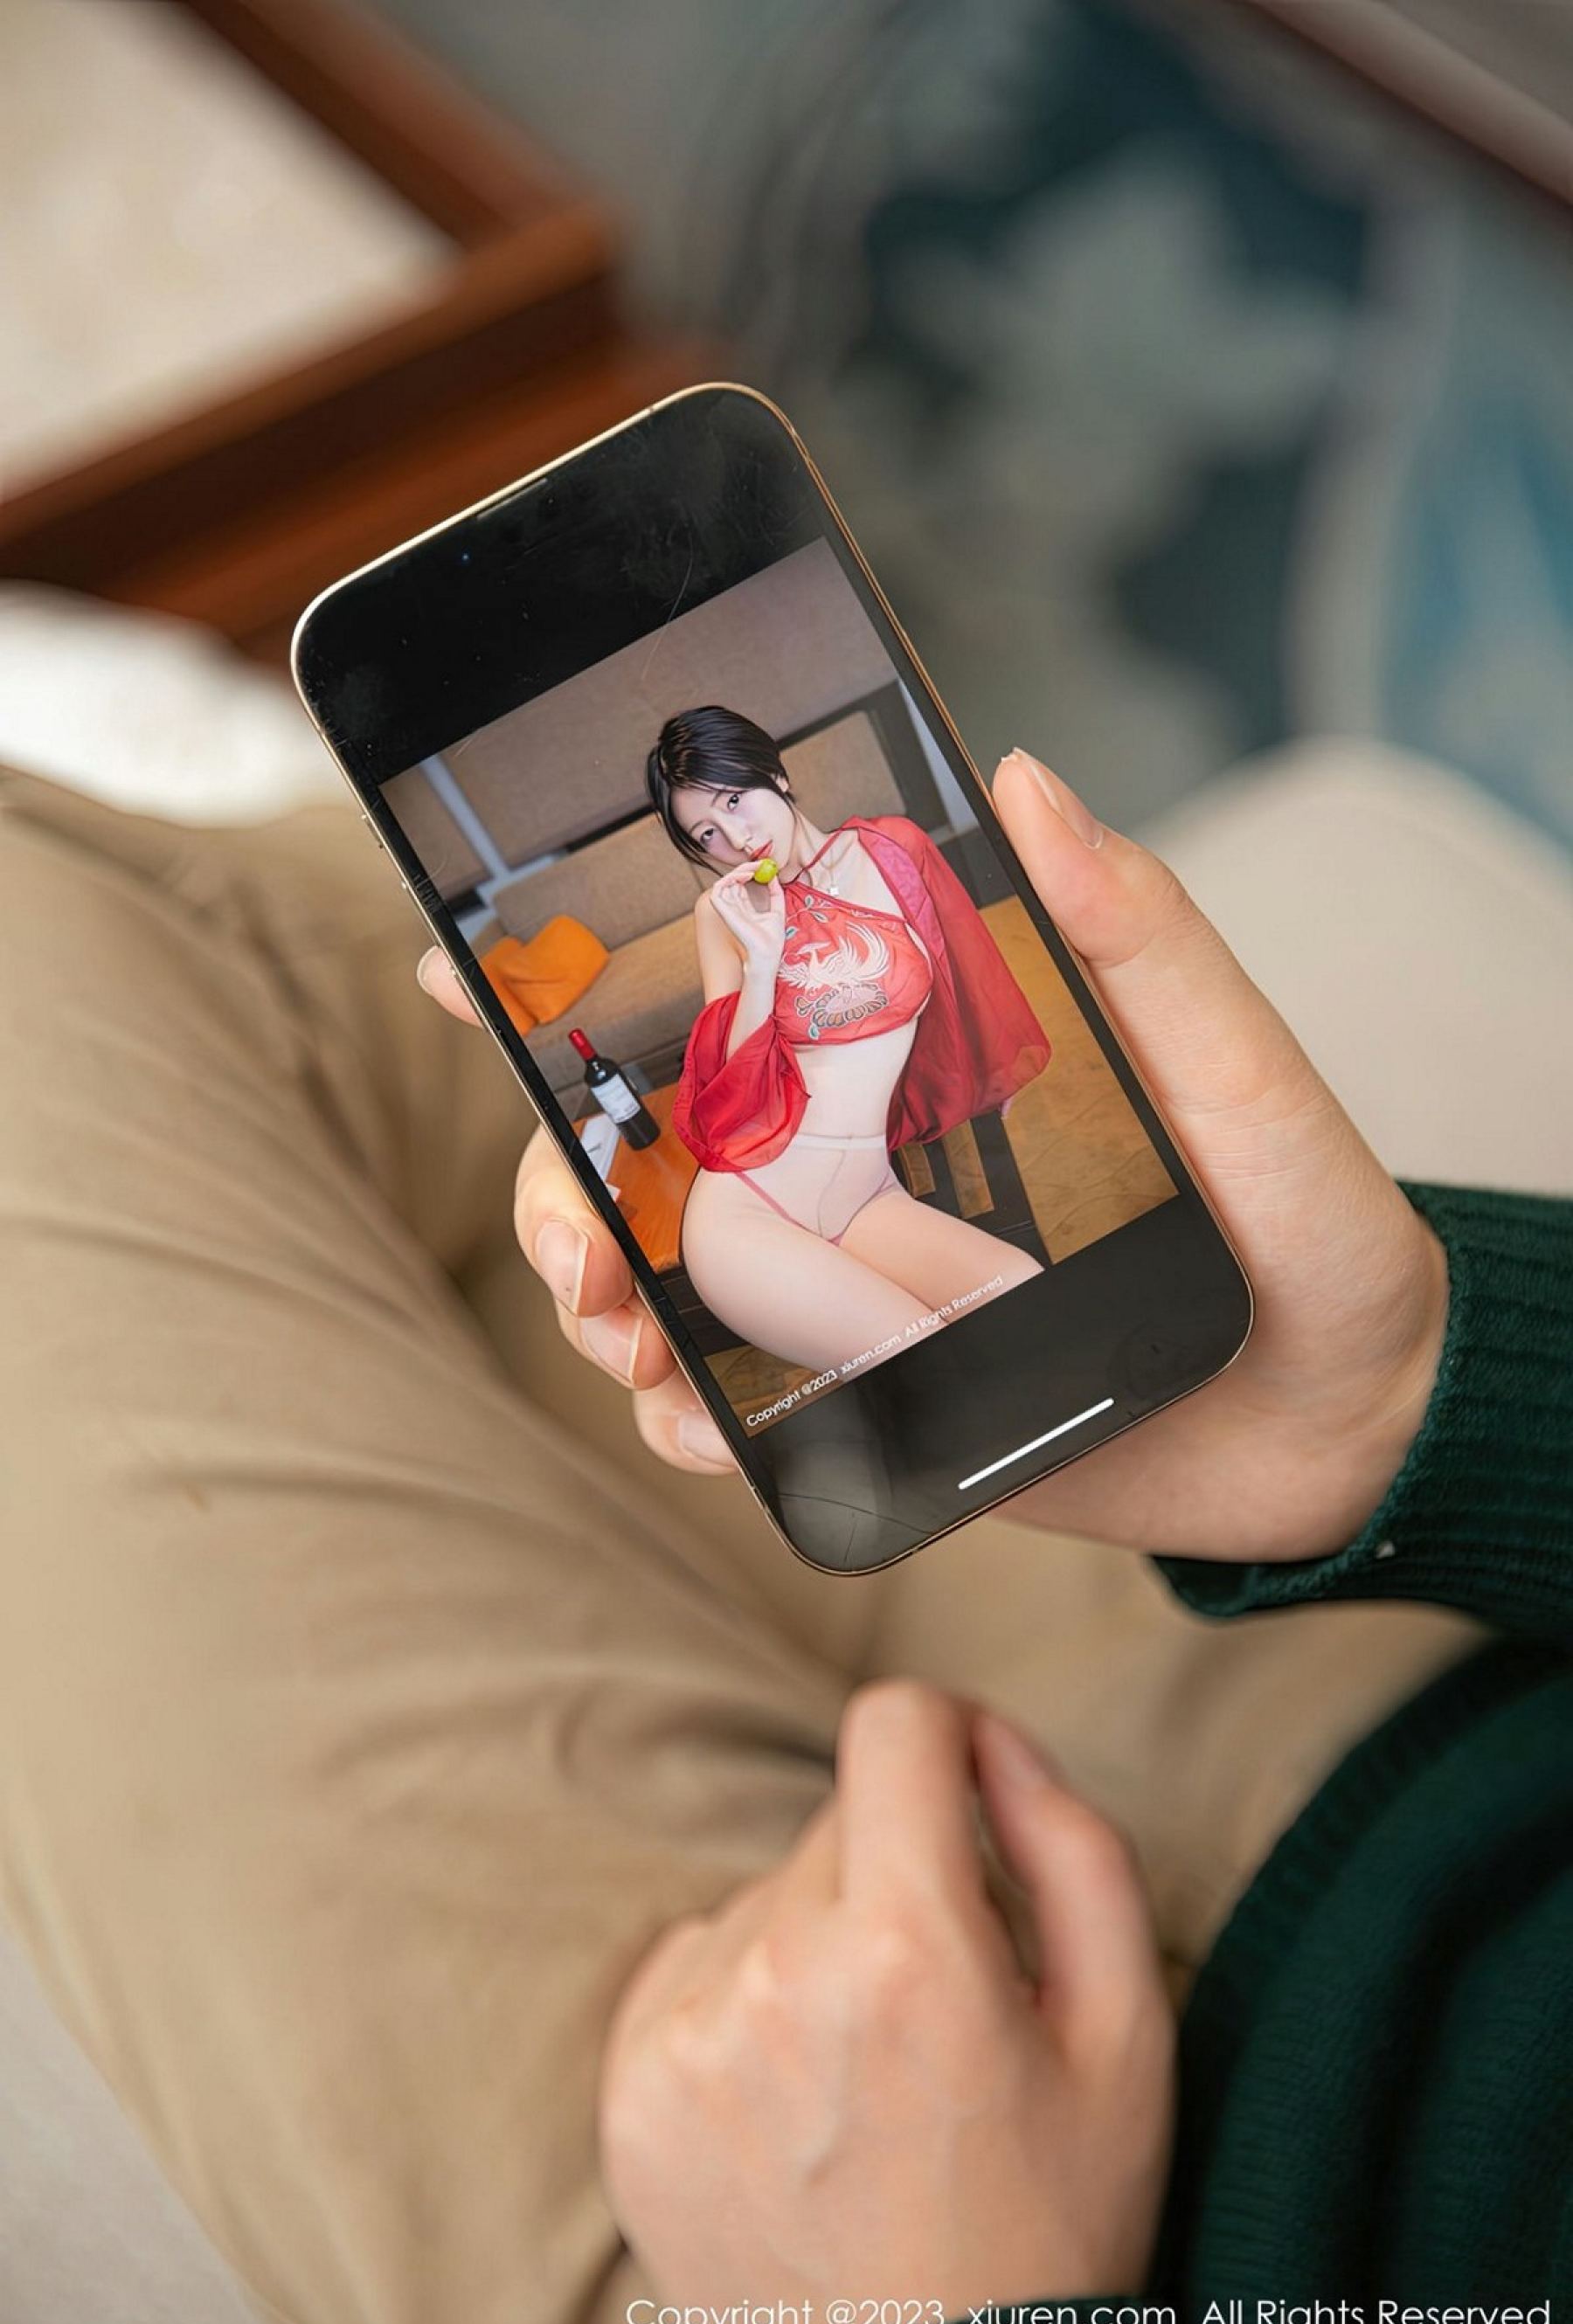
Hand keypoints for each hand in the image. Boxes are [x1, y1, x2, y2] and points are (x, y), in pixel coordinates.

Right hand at [417, 744, 1449, 1553]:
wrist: (1355, 1422)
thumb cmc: (1307, 1226)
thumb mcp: (1237, 1071)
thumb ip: (1140, 936)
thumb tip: (1024, 775)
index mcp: (922, 1062)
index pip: (735, 997)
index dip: (590, 980)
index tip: (472, 969)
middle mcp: (870, 1166)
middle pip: (659, 1149)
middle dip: (567, 1181)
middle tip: (573, 1236)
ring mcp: (865, 1288)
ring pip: (674, 1275)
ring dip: (604, 1301)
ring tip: (619, 1340)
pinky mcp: (882, 1400)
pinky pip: (750, 1403)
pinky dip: (689, 1413)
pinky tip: (693, 1423)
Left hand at [599, 1681, 1173, 2323]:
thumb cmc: (1046, 2229)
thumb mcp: (1128, 2038)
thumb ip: (1075, 1850)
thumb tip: (994, 1741)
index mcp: (910, 1946)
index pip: (895, 1724)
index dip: (949, 1738)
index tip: (971, 1795)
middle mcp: (778, 1970)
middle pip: (839, 1818)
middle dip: (904, 1870)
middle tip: (951, 1998)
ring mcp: (687, 2033)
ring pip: (769, 1892)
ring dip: (825, 1939)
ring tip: (875, 2073)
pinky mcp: (630, 2089)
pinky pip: (695, 1962)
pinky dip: (750, 1999)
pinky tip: (803, 2098)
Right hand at [705, 860, 786, 972]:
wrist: (768, 952)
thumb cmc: (772, 939)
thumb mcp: (778, 910)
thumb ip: (775, 893)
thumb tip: (774, 876)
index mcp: (744, 909)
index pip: (741, 885)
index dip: (750, 872)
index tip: (764, 865)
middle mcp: (733, 909)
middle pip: (732, 881)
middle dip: (745, 868)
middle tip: (760, 864)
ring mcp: (727, 910)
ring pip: (725, 881)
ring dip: (739, 871)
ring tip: (754, 870)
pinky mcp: (722, 911)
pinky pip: (719, 888)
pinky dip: (729, 878)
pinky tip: (745, 877)